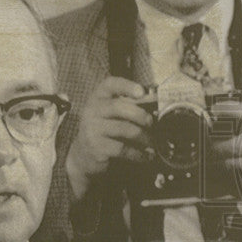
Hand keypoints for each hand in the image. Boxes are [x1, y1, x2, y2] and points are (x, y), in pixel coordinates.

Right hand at [65, 76, 152, 198]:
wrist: (84, 155)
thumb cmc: (105, 129)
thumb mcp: (112, 113)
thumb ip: (129, 104)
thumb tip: (157, 102)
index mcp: (98, 97)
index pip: (110, 85)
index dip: (126, 86)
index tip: (141, 92)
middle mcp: (92, 111)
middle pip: (119, 107)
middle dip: (141, 115)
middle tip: (152, 124)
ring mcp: (92, 129)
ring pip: (124, 129)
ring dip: (144, 137)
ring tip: (152, 143)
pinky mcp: (96, 147)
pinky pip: (122, 148)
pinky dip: (138, 154)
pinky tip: (146, 156)